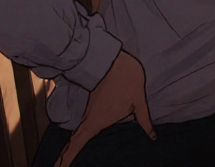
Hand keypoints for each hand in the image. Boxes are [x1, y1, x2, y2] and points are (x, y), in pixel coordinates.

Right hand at [55, 50, 155, 166]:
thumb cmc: (125, 78)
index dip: (66, 159)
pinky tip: (76, 144)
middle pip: (72, 143)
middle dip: (63, 158)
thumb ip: (143, 120)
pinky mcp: (91, 107)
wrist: (112, 57)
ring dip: (68, 149)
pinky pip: (80, 127)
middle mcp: (88, 119)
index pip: (76, 145)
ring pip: (75, 135)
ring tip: (62, 164)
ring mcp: (88, 113)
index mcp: (96, 121)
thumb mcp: (139, 101)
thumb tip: (152, 136)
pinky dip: (75, 138)